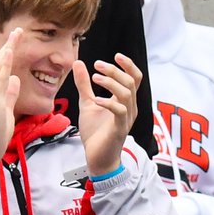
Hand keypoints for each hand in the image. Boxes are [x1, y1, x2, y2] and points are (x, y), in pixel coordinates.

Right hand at [0, 29, 19, 183]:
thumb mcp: (4, 111)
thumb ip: (10, 95)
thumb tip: (15, 80)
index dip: (6, 53)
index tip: (14, 41)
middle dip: (8, 45)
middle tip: (18, 30)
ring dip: (7, 49)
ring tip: (16, 35)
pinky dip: (3, 65)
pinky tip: (9, 53)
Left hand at [75, 53, 141, 177]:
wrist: (97, 158)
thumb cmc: (95, 132)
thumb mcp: (87, 103)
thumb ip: (84, 85)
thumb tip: (79, 63)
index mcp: (124, 101)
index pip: (134, 78)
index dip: (129, 65)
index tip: (116, 56)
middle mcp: (129, 108)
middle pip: (130, 82)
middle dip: (114, 70)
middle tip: (97, 65)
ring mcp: (126, 118)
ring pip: (126, 94)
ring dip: (111, 82)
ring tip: (95, 78)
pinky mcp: (119, 129)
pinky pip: (119, 111)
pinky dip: (108, 102)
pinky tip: (96, 100)